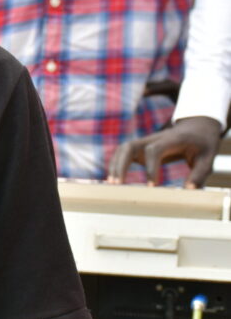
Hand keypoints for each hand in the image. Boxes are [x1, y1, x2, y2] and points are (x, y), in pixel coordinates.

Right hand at [107, 116, 222, 187]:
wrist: (196, 127)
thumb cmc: (202, 143)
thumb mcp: (208, 157)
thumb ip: (199, 174)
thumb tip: (188, 191)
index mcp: (171, 139)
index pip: (154, 150)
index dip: (150, 167)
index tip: (152, 186)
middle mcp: (153, 138)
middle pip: (129, 146)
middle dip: (120, 164)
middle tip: (117, 184)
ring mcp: (145, 142)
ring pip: (123, 149)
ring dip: (115, 165)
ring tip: (111, 183)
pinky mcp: (142, 147)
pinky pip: (124, 154)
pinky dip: (117, 165)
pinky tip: (115, 179)